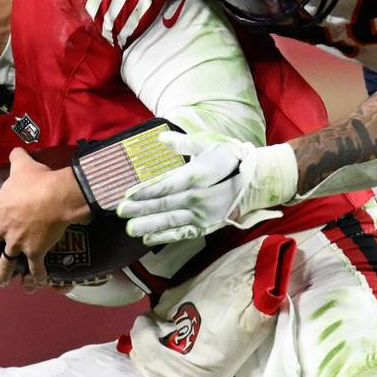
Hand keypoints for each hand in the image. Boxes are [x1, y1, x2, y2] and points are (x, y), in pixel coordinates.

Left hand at [0, 148, 89, 285]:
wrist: (58, 197)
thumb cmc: (39, 180)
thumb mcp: (24, 165)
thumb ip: (16, 158)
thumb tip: (16, 150)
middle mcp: (1, 229)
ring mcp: (17, 243)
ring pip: (3, 264)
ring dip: (0, 275)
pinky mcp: (35, 252)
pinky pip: (35, 270)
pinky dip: (36, 279)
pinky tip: (34, 286)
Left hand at [116, 132, 295, 245]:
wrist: (257, 182)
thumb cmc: (231, 158)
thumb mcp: (210, 144)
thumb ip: (184, 143)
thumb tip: (161, 138)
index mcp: (198, 177)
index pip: (167, 185)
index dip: (146, 190)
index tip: (128, 194)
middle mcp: (199, 198)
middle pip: (165, 205)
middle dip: (141, 209)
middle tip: (120, 212)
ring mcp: (203, 215)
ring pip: (172, 222)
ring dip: (149, 225)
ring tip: (130, 229)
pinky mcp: (206, 226)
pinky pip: (183, 234)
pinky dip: (165, 237)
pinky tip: (148, 238)